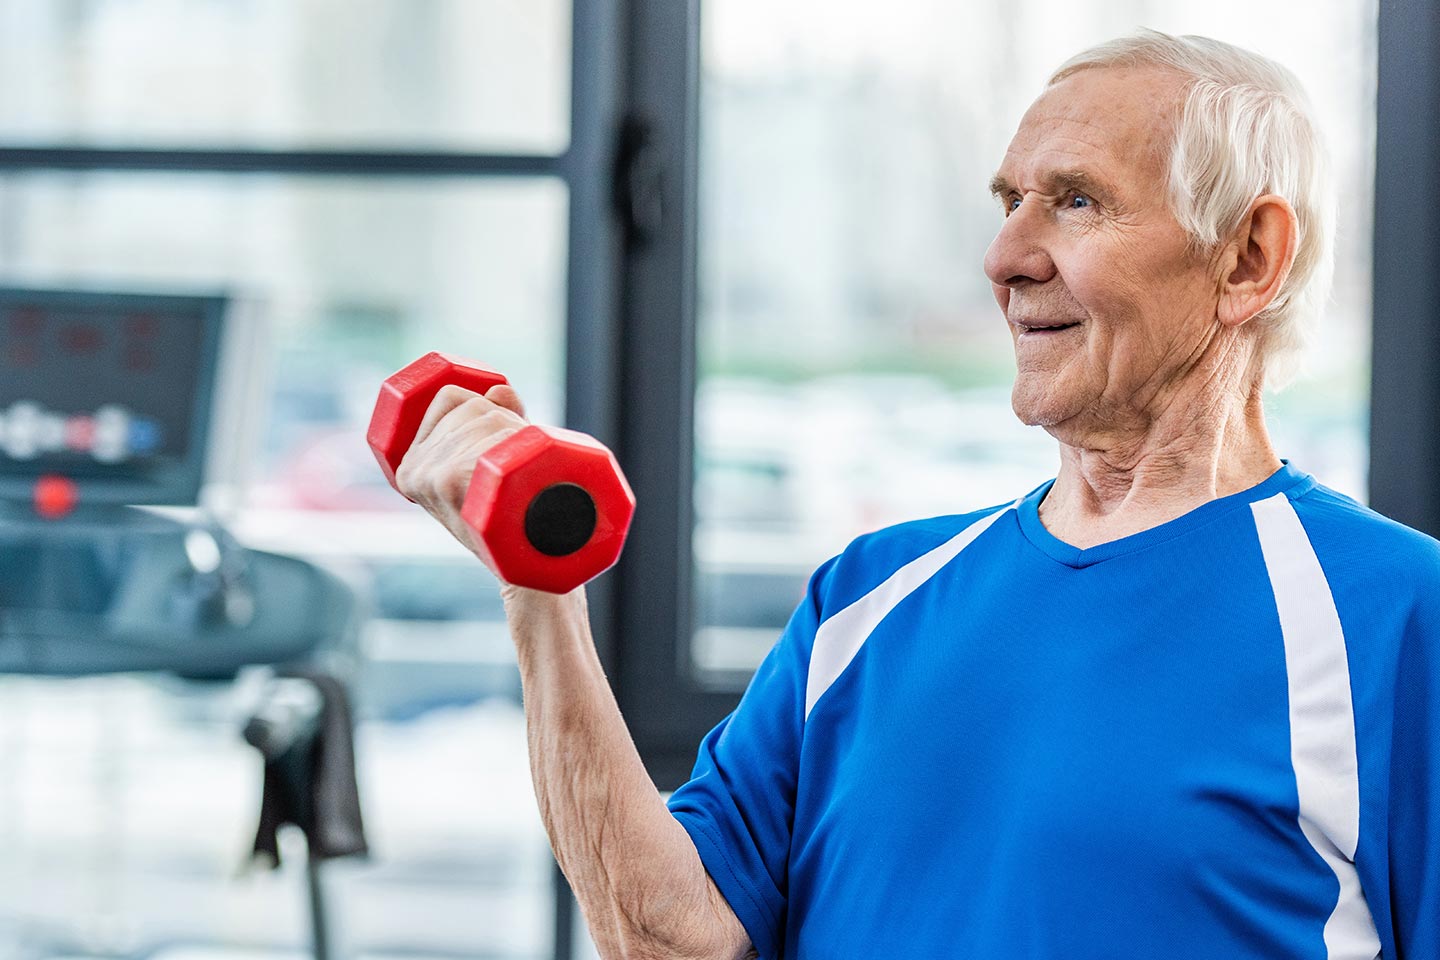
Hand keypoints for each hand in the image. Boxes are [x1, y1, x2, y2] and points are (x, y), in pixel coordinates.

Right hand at [392, 382, 530, 564]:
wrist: (526, 564)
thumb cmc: (507, 518)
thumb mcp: (491, 466)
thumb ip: (497, 420)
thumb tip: (500, 389)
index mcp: (411, 466)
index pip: (449, 397)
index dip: (486, 405)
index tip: (502, 440)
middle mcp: (416, 469)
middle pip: (472, 406)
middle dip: (506, 422)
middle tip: (518, 464)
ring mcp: (433, 476)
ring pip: (489, 417)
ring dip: (518, 434)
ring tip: (521, 473)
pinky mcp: (453, 480)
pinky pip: (494, 433)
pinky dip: (516, 438)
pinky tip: (516, 469)